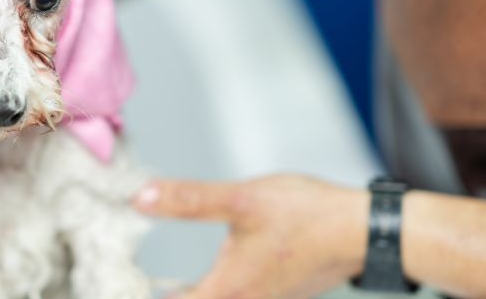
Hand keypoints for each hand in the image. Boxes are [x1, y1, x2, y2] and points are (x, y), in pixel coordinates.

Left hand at [134, 175, 367, 298]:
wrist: (363, 231)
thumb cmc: (307, 216)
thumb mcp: (241, 200)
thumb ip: (189, 201)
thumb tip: (140, 198)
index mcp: (229, 290)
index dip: (145, 298)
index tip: (122, 288)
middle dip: (168, 298)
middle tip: (133, 287)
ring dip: (189, 297)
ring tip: (161, 288)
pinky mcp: (277, 295)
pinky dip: (212, 294)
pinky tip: (201, 281)